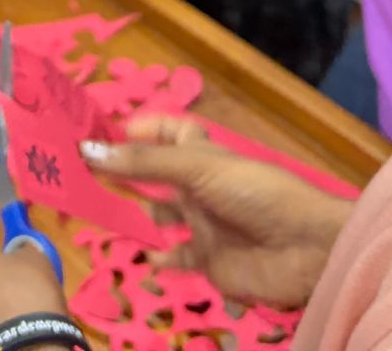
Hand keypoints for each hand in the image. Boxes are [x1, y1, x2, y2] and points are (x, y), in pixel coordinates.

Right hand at [85, 114, 352, 307]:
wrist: (307, 249)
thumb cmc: (257, 194)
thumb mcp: (199, 168)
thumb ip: (145, 162)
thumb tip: (88, 149)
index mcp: (202, 154)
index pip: (169, 132)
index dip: (142, 130)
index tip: (103, 135)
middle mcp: (199, 186)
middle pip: (156, 175)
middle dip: (126, 173)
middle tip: (84, 177)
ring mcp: (203, 224)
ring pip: (161, 215)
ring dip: (138, 215)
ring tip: (105, 216)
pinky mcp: (208, 261)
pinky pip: (176, 258)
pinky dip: (159, 259)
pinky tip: (145, 258)